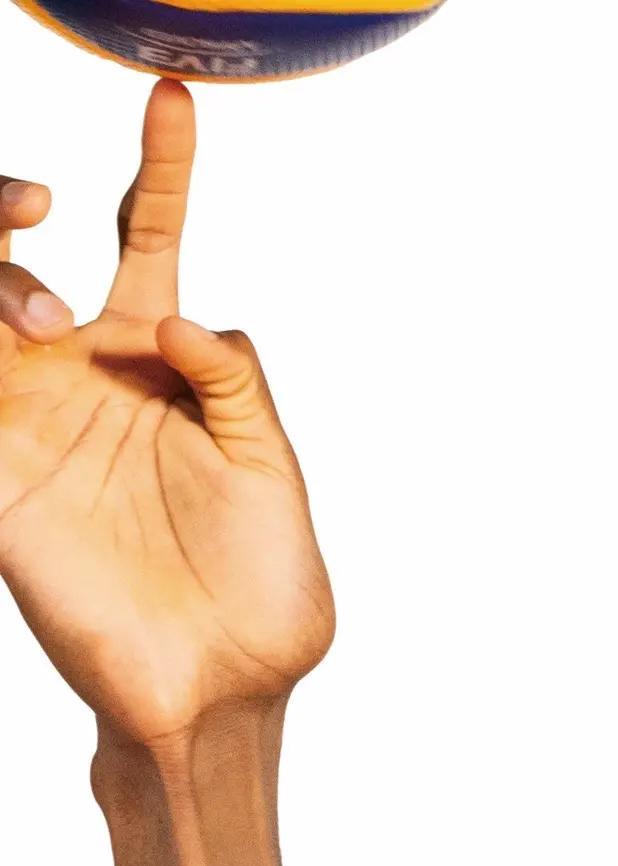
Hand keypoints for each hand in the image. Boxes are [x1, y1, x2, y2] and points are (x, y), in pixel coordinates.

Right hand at [0, 78, 333, 751]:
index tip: (173, 99)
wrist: (224, 696)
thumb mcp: (273, 476)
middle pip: (15, 246)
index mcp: (158, 364)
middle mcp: (82, 377)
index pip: (144, 239)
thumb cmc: (262, 599)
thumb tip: (189, 319)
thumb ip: (238, 386)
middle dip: (8, 196)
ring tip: (42, 315)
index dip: (159, 168)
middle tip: (44, 203)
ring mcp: (28, 422)